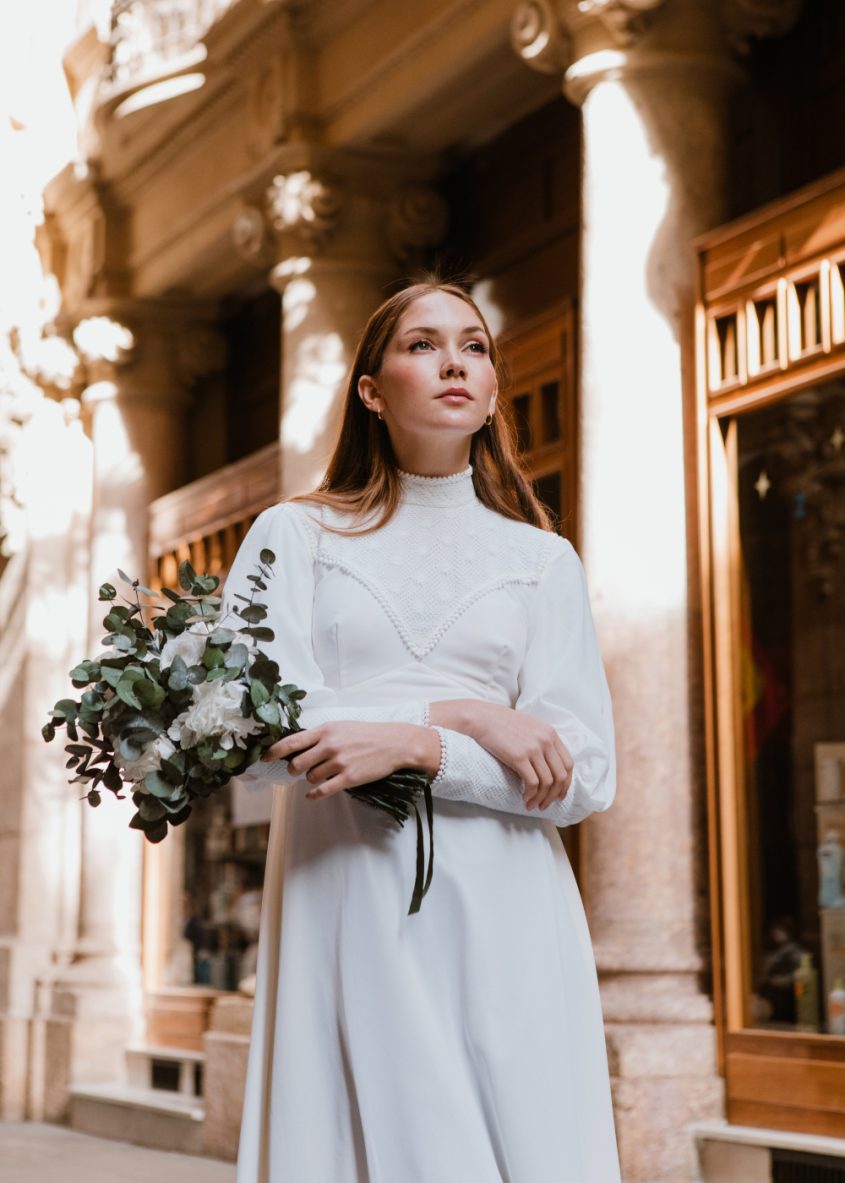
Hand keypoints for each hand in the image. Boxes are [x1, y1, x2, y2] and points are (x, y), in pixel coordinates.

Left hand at [262, 722, 440, 800]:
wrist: (394, 743)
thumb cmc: (366, 734)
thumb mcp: (341, 726)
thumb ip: (320, 735)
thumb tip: (297, 746)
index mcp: (325, 730)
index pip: (291, 741)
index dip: (274, 751)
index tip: (263, 758)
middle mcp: (330, 745)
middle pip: (296, 763)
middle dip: (293, 769)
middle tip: (296, 770)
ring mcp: (339, 762)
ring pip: (310, 777)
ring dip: (310, 779)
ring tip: (319, 775)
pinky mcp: (349, 778)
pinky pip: (322, 790)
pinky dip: (314, 794)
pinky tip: (312, 794)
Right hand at [429, 700, 572, 811]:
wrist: (481, 718)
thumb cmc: (502, 724)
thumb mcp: (530, 727)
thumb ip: (542, 741)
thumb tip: (548, 766)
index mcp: (550, 733)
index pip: (568, 764)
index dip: (566, 783)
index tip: (559, 794)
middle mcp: (546, 740)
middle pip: (560, 775)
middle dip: (555, 795)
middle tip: (545, 804)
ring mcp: (533, 748)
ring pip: (547, 782)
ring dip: (541, 798)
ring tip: (533, 805)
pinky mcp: (519, 757)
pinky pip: (532, 783)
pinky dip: (531, 795)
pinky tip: (525, 799)